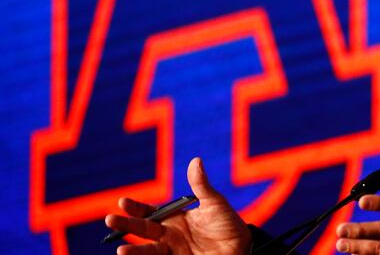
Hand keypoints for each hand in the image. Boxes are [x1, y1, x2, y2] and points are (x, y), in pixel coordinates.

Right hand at [105, 157, 250, 254]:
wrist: (242, 247)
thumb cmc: (228, 223)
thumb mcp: (214, 203)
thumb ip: (201, 185)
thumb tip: (195, 160)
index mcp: (174, 218)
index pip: (149, 212)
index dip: (135, 208)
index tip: (122, 202)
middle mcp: (169, 235)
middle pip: (143, 230)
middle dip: (126, 225)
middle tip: (110, 219)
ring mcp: (172, 251)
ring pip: (148, 251)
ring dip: (134, 251)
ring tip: (120, 250)